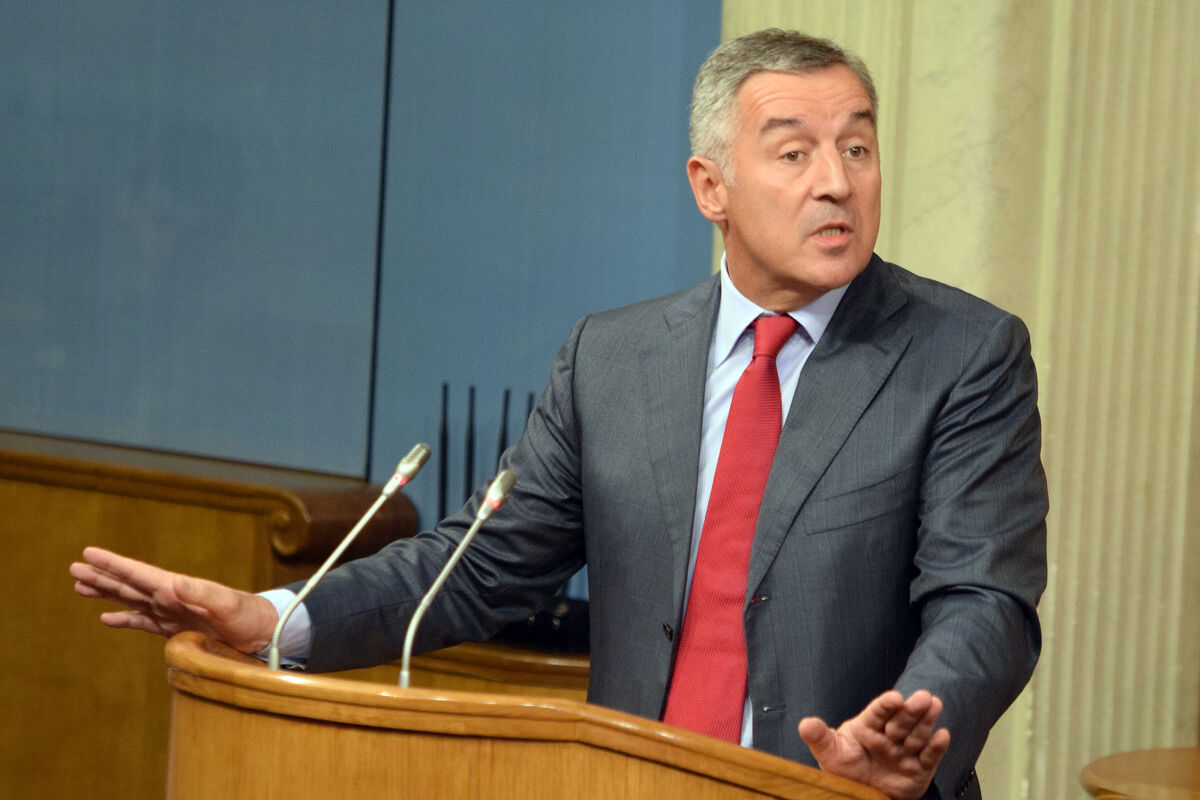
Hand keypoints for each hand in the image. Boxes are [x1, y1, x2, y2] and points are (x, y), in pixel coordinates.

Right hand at [69, 546, 277, 653]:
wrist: (263, 632)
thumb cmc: (248, 616)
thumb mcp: (227, 605)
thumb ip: (203, 594)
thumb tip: (175, 582)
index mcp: (178, 588)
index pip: (139, 573)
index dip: (114, 564)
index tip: (89, 553)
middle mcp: (170, 597)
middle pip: (129, 584)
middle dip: (101, 576)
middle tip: (73, 567)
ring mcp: (171, 612)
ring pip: (130, 601)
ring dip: (107, 594)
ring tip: (80, 587)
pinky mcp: (175, 629)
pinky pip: (143, 623)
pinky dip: (124, 620)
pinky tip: (106, 619)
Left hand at [798, 689, 949, 799]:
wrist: (862, 795)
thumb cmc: (845, 770)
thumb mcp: (830, 754)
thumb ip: (820, 738)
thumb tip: (805, 723)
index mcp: (868, 727)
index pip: (878, 712)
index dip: (887, 705)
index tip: (895, 698)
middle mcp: (889, 735)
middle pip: (902, 719)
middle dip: (912, 709)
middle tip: (922, 697)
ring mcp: (905, 751)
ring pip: (917, 734)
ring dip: (926, 720)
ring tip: (934, 704)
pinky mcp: (919, 768)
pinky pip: (930, 756)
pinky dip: (937, 746)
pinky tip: (943, 735)